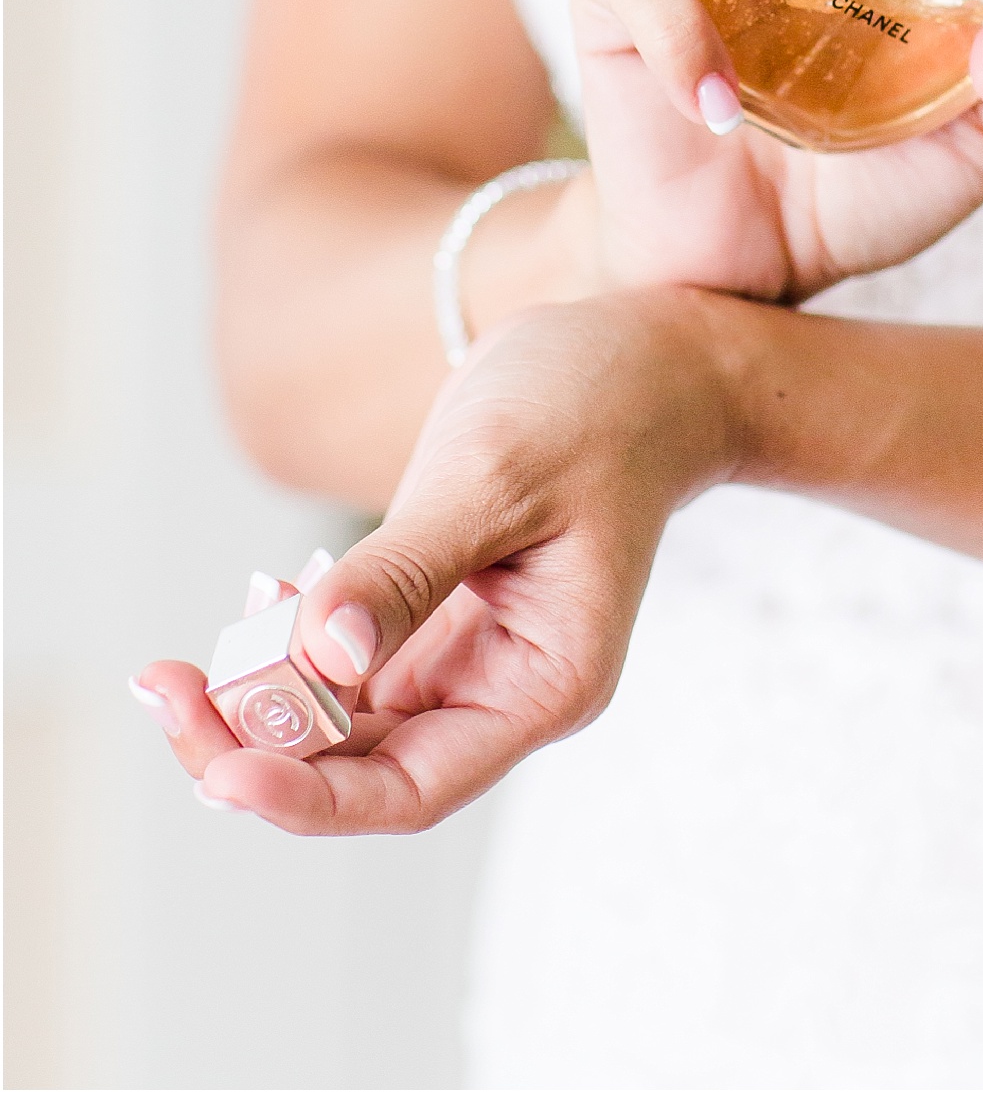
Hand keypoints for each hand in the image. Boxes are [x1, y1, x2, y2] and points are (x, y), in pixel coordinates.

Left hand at [129, 293, 730, 832]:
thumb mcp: (494, 475)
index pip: (415, 784)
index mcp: (547, 681)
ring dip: (258, 702)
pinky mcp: (445, 618)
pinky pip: (351, 665)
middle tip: (162, 691)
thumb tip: (322, 660)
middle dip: (255, 745)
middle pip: (364, 766)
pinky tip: (258, 597)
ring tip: (176, 667)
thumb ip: (407, 572)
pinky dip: (293, 648)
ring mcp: (473, 659)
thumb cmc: (594, 404)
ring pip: (345, 723)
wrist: (648, 357)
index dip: (310, 798)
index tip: (220, 775)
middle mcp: (508, 690)